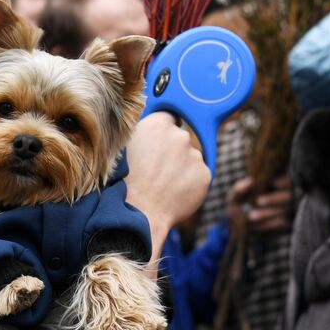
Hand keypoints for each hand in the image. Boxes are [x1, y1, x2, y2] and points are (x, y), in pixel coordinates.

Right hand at [125, 113, 210, 258]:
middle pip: (181, 138)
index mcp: (158, 124)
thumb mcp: (124, 149)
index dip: (163, 132)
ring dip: (181, 168)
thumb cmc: (125, 182)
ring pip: (190, 158)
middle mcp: (180, 135)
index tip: (159, 143)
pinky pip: (198, 175)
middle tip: (157, 170)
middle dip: (173, 151)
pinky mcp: (205, 174)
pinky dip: (190, 183)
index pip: (169, 117)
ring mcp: (195, 155)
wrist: (139, 212)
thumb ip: (142, 135)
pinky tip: (174, 193)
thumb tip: (148, 133)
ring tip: (163, 186)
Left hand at [226, 176, 291, 233]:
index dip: (283, 182)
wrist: (236, 225)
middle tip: (258, 201)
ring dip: (266, 213)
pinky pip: (281, 223)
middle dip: (272, 199)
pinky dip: (267, 224)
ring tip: (251, 216)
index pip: (287, 181)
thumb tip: (251, 181)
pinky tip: (255, 226)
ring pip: (283, 211)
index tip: (273, 183)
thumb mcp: (234, 196)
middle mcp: (283, 197)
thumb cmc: (238, 205)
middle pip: (287, 196)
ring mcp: (285, 211)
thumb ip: (240, 188)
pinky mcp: (284, 224)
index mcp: (274, 185)